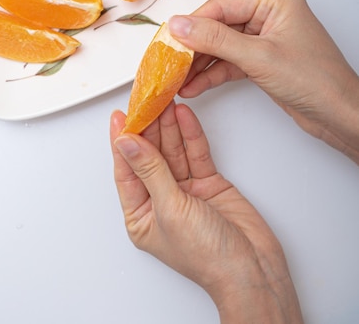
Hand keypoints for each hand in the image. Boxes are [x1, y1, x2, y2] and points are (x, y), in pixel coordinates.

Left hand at [111, 102, 302, 322]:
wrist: (252, 269)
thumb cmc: (207, 257)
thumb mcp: (170, 209)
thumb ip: (150, 171)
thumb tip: (127, 144)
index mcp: (141, 216)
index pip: (127, 171)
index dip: (123, 142)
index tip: (120, 116)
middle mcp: (161, 202)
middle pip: (150, 156)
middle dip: (148, 128)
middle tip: (145, 101)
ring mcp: (186, 192)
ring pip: (173, 151)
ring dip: (168, 126)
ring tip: (164, 101)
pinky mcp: (209, 184)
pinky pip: (196, 154)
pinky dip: (190, 135)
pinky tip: (183, 116)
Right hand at [168, 0, 358, 162]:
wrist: (341, 116)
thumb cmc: (317, 82)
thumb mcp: (259, 58)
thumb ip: (215, 40)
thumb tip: (179, 25)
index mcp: (274, 0)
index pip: (221, 6)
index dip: (192, 23)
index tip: (168, 39)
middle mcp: (269, 14)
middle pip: (218, 25)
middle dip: (193, 47)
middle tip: (169, 62)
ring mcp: (265, 37)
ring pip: (221, 46)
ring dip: (200, 64)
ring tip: (177, 78)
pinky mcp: (263, 59)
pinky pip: (230, 62)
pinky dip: (213, 74)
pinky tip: (194, 86)